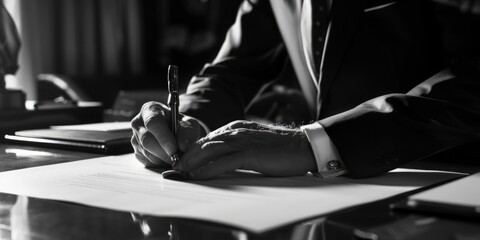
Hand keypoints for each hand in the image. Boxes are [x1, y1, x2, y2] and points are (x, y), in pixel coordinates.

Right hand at [131, 101, 205, 167]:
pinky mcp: (137, 153)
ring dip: (164, 159)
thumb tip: (183, 146)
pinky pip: (148, 162)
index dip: (163, 137)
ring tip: (177, 157)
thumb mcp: (189, 123)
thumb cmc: (180, 125)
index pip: (153, 123)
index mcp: (150, 110)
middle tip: (178, 158)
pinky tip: (169, 159)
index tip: (174, 149)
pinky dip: (161, 163)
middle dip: (164, 152)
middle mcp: (138, 123)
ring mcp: (135, 139)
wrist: (176, 133)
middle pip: (147, 140)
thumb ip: (188, 131)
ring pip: (148, 154)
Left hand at [176, 121, 316, 178]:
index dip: (191, 150)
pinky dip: (207, 169)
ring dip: (191, 162)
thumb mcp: (253, 144)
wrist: (302, 146)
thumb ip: (236, 149)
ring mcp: (242, 141)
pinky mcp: (250, 153)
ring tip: (179, 172)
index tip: (180, 161)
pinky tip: (197, 176)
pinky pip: (223, 162)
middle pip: (203, 143)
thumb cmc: (280, 149)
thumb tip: (221, 160)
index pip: (207, 139)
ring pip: (209, 150)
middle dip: (185, 156)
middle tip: (173, 168)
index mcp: (235, 128)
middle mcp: (235, 131)